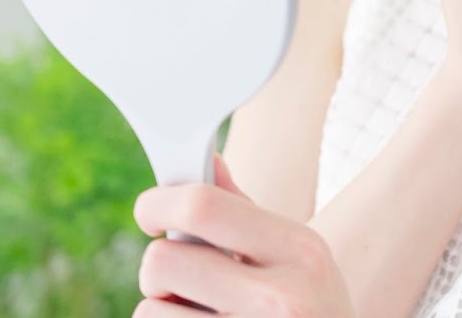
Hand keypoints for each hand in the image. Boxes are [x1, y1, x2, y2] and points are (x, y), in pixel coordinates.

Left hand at [131, 152, 354, 316]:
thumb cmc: (311, 308)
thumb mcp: (297, 258)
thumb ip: (246, 214)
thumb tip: (208, 160)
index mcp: (299, 251)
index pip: (203, 207)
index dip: (158, 204)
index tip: (150, 214)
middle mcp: (282, 298)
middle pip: (162, 261)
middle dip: (159, 270)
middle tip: (182, 282)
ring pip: (150, 311)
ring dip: (163, 313)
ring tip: (202, 316)